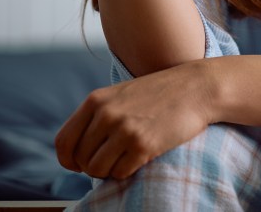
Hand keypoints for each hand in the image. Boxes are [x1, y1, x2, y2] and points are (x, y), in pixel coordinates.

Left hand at [55, 61, 214, 178]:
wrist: (196, 88)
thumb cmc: (160, 93)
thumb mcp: (121, 94)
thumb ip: (98, 115)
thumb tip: (77, 149)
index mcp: (96, 100)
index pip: (64, 141)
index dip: (68, 160)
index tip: (79, 165)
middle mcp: (106, 114)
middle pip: (81, 159)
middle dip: (93, 166)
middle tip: (112, 160)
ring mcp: (124, 130)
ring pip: (97, 169)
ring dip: (109, 171)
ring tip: (125, 159)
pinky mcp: (143, 145)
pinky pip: (120, 173)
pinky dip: (127, 171)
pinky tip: (140, 157)